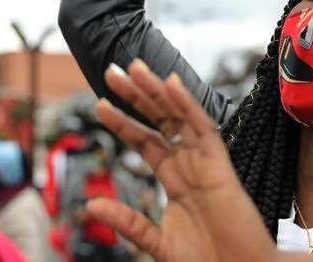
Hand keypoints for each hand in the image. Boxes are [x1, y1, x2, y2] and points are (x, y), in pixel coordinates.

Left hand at [88, 60, 309, 261]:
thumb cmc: (206, 261)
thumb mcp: (156, 241)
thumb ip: (127, 220)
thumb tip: (91, 204)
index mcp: (175, 179)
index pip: (146, 140)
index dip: (124, 121)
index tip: (100, 103)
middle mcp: (189, 164)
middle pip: (159, 121)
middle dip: (137, 96)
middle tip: (113, 72)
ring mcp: (205, 162)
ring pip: (179, 117)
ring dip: (157, 92)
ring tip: (134, 69)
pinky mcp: (220, 165)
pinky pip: (204, 129)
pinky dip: (188, 106)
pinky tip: (172, 86)